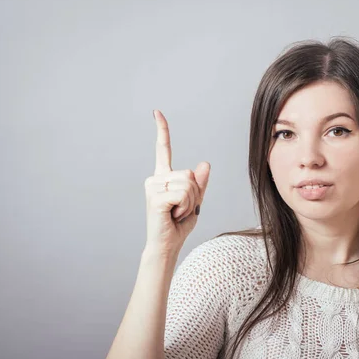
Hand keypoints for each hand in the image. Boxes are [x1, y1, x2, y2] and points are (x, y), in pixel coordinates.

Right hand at [143, 110, 209, 253]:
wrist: (167, 245)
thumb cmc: (178, 225)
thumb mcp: (195, 202)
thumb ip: (199, 184)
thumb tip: (204, 163)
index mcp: (164, 177)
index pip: (163, 149)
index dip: (162, 130)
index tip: (157, 112)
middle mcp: (155, 178)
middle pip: (189, 173)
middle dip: (194, 194)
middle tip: (181, 209)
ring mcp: (153, 187)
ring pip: (188, 184)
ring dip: (190, 202)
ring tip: (176, 212)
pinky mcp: (156, 197)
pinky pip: (184, 194)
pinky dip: (186, 207)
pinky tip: (173, 215)